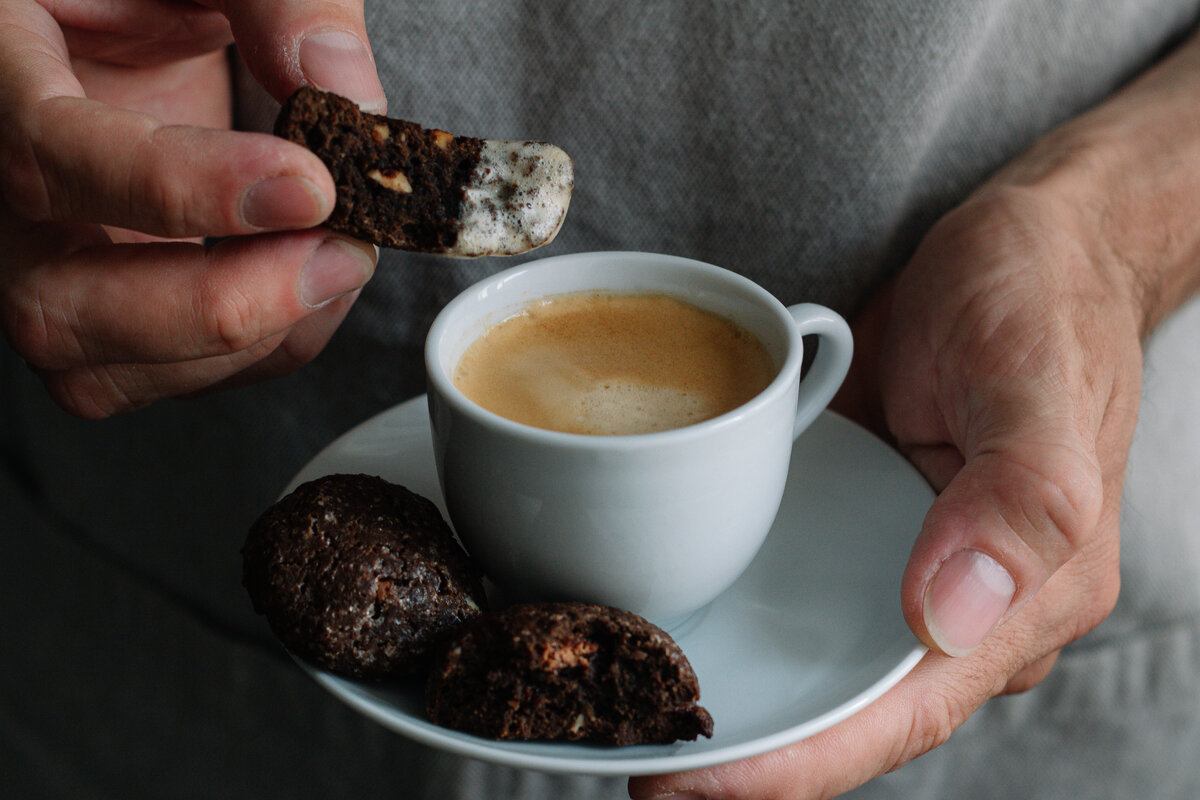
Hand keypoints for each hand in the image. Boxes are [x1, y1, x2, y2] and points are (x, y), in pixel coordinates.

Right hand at [0, 0, 386, 417]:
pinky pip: (157, 379)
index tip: (308, 185)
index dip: (182, 187)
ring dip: (249, 342)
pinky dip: (256, 352)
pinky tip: (317, 287)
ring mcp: (36, 264)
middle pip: (59, 304)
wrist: (119, 23)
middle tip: (342, 251)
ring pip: (102, 370)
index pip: (51, 154)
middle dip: (221, 304)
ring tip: (343, 262)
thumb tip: (339, 82)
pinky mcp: (96, 311)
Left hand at [629, 183, 1143, 798]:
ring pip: (805, 662)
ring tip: (610, 707)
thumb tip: (946, 618)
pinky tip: (651, 620)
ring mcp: (894, 567)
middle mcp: (952, 607)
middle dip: (734, 754)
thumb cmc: (1042, 306)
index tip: (685, 783)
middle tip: (616, 752)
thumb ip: (1021, 500)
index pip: (895, 717)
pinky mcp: (850, 527)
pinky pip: (788, 591)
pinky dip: (723, 615)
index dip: (792, 767)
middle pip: (837, 712)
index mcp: (1019, 603)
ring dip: (716, 692)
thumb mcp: (1036, 382)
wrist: (1022, 249)